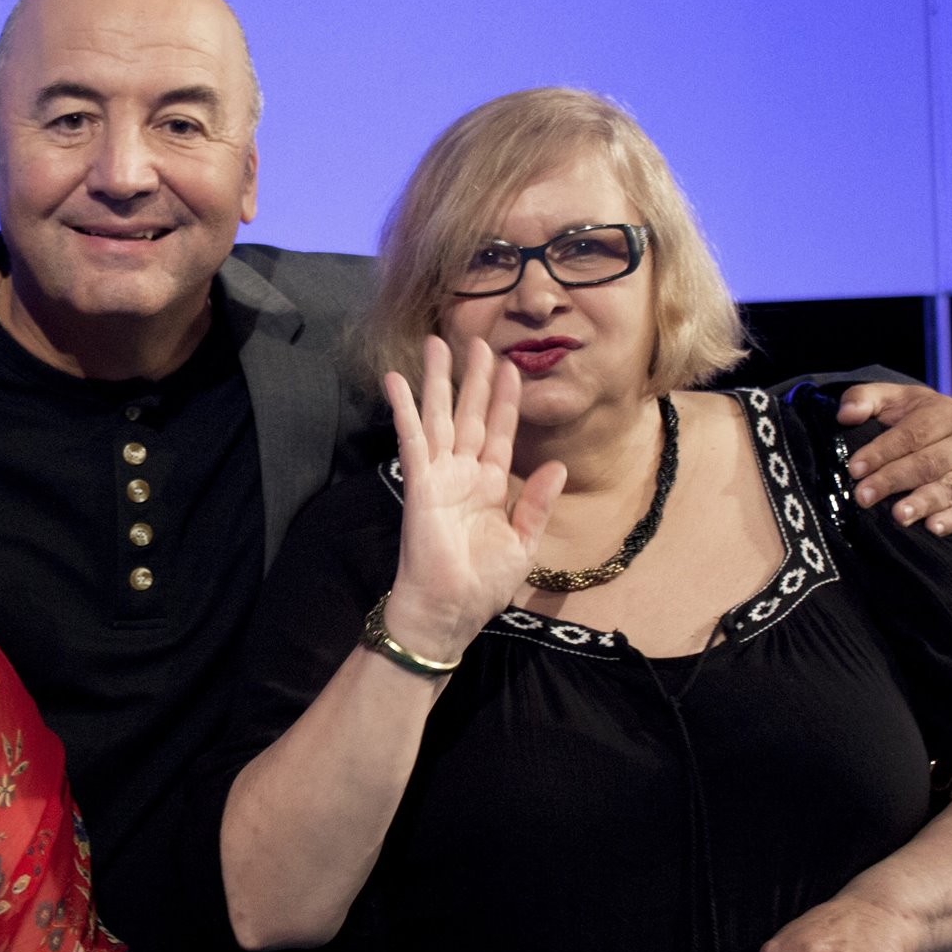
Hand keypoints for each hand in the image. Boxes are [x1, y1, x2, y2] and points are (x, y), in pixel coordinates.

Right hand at [381, 337, 565, 659]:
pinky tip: (396, 380)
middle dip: (473, 378)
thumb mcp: (523, 543)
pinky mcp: (420, 483)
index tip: (510, 366)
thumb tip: (556, 465)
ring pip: (440, 416)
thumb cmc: (483, 585)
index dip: (504, 399)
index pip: (498, 431)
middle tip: (476, 341)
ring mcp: (439, 475)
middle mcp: (463, 473)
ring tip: (438, 343)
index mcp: (490, 485)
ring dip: (438, 380)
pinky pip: (412, 439)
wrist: (451, 611)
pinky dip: (404, 408)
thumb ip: (535, 503)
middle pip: (468, 413)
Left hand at [837, 383, 951, 535]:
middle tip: (864, 496)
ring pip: (947, 488)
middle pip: (928, 463)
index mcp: (945, 413)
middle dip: (893, 480)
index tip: (855, 469)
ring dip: (922, 503)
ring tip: (899, 516)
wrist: (931, 425)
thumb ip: (862, 398)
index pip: (913, 434)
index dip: (883, 452)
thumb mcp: (884, 397)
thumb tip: (846, 415)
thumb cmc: (902, 412)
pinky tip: (931, 528)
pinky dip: (948, 520)